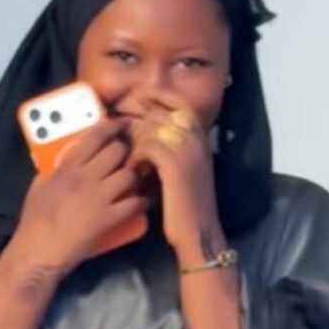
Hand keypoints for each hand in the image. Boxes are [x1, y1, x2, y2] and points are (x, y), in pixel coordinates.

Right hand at [12, 117, 150, 276]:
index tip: (122, 124)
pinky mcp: (108, 219)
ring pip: (129, 174)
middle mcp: (84, 178)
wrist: (37, 253)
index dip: (113, 127)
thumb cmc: (33, 223)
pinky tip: (143, 202)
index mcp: (66, 167)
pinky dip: (142, 201)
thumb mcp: (39, 187)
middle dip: (127, 151)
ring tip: (135, 179)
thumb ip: (53, 169)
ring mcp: (98, 198)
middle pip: (117, 152)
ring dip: (135, 176)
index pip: (95, 137)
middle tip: (131, 154)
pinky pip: (134, 203)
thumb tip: (64, 158)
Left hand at [126, 90, 223, 260]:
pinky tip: (135, 173)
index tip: (143, 98)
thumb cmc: (187, 208)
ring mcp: (187, 150)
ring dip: (135, 144)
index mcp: (201, 139)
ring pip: (151, 129)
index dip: (160, 96)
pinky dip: (136, 158)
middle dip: (139, 126)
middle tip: (128, 141)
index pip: (180, 102)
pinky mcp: (175, 165)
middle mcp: (196, 139)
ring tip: (132, 162)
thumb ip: (172, 151)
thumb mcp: (184, 172)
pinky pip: (147, 147)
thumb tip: (148, 137)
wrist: (199, 232)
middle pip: (160, 114)